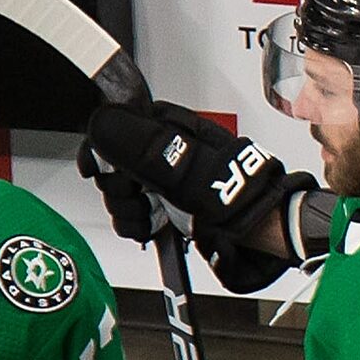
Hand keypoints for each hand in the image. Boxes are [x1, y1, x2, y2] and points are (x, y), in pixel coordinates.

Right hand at [83, 101, 295, 252]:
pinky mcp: (164, 206)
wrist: (259, 236)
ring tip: (154, 214)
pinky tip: (154, 226)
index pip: (114, 125)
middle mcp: (164, 151)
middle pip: (111, 164)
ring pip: (118, 192)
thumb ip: (141, 146)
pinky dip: (136, 225)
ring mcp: (163, 181)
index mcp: (170, 127)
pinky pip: (131, 214)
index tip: (100, 171)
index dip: (100, 151)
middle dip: (119, 186)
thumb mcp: (185, 169)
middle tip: (141, 196)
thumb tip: (102, 123)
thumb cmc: (237, 198)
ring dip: (128, 210)